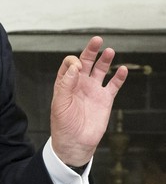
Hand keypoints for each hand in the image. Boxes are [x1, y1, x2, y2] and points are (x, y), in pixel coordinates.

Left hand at [50, 36, 127, 166]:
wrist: (75, 143)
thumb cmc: (63, 124)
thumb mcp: (59, 103)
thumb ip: (66, 84)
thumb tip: (74, 67)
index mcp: (65, 83)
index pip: (69, 64)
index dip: (73, 61)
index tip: (77, 68)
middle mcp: (79, 84)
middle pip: (86, 62)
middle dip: (90, 51)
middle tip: (97, 40)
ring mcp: (93, 90)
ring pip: (100, 70)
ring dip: (105, 60)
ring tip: (109, 51)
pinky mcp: (105, 99)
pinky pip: (113, 85)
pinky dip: (119, 77)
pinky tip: (122, 69)